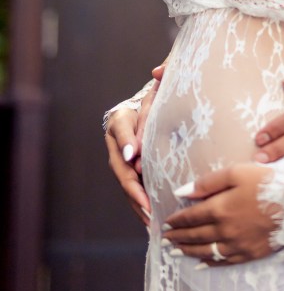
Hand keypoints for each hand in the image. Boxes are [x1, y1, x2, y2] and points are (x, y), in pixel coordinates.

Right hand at [104, 79, 159, 222]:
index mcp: (119, 120)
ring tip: (151, 219)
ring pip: (127, 184)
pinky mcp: (132, 170)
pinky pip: (135, 189)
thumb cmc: (153, 97)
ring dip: (138, 202)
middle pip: (121, 168)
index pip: (121, 129)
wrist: (149, 107)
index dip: (127, 142)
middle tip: (146, 204)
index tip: (133, 155)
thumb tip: (158, 71)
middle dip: (133, 188)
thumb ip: (159, 78)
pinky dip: (142, 203)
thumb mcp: (154, 89)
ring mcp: (122, 159)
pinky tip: (152, 218)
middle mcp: (117, 143)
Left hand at [163, 164, 277, 264]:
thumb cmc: (268, 181)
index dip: (177, 220)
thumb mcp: (237, 172)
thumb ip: (207, 182)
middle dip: (178, 237)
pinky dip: (209, 263)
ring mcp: (237, 244)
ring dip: (189, 251)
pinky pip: (224, 261)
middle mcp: (224, 230)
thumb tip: (181, 192)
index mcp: (219, 208)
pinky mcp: (250, 253)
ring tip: (176, 251)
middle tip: (166, 239)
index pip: (191, 217)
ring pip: (206, 251)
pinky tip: (201, 263)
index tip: (167, 223)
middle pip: (195, 235)